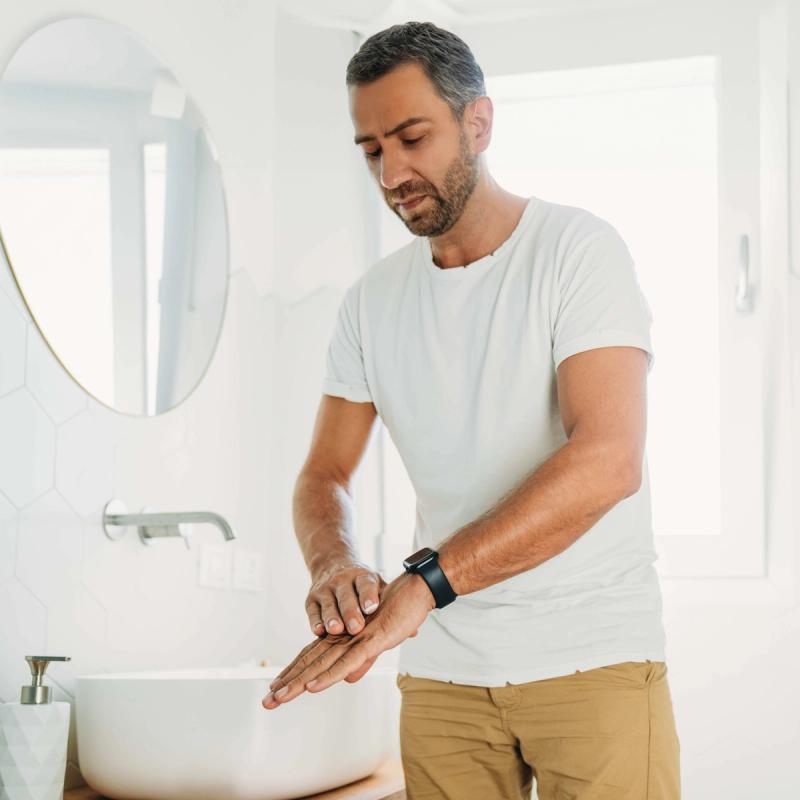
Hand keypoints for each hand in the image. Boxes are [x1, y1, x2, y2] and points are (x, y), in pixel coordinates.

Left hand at [262, 572, 434, 708]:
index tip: (275, 689)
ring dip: (299, 681)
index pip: (312, 657)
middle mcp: (343, 636)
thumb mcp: (378, 643)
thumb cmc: (397, 613)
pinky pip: (346, 661)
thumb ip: (362, 661)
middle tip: (267, 701)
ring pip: (322, 664)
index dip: (294, 673)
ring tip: (279, 696)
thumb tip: (349, 679)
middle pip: (310, 662)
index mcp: (343, 637)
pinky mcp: (371, 641)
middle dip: (288, 682)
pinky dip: (328, 675)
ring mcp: (355, 638)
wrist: (415, 590)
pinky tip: (312, 687)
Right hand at [305, 559, 386, 637]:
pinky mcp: (311, 600)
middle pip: (346, 596)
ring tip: (336, 630)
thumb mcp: (377, 588)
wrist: (333, 565)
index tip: (372, 608)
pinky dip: (315, 621)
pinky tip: (319, 631)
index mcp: (362, 577)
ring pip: (328, 604)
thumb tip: (414, 632)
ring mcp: (325, 589)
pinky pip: (313, 611)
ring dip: (332, 618)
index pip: (366, 585)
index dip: (368, 596)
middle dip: (351, 612)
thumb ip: (391, 608)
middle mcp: (342, 580)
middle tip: (356, 627)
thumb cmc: (361, 585)